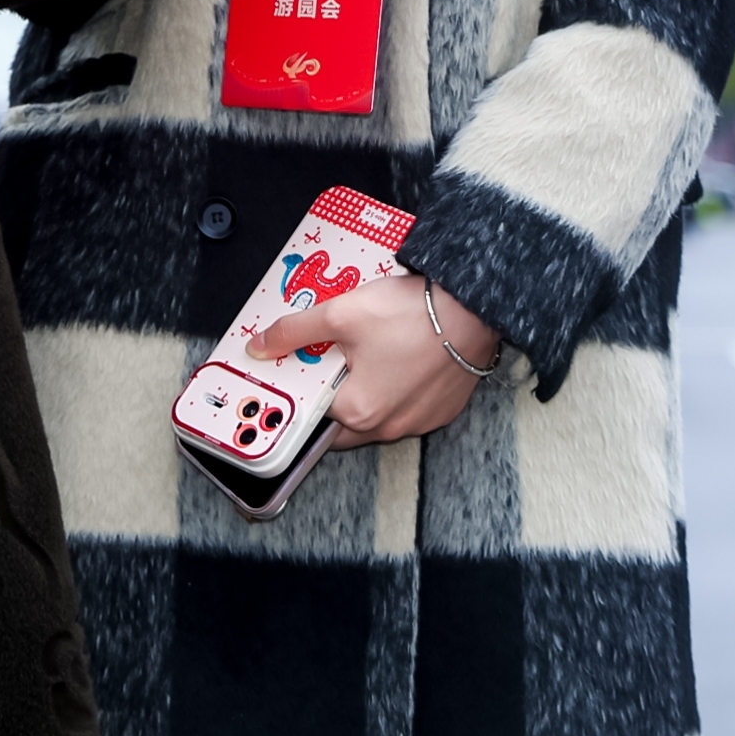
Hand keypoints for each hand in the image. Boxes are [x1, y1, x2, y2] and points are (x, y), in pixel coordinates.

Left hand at [248, 275, 497, 444]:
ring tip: (362, 353)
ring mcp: (421, 421)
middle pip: (344, 420)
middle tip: (330, 361)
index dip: (303, 390)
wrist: (473, 309)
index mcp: (359, 412)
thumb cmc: (413, 315)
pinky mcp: (443, 409)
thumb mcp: (339, 314)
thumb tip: (261, 346)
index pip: (313, 414)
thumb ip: (294, 332)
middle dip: (332, 394)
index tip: (300, 372)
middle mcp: (391, 426)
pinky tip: (396, 357)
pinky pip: (409, 406)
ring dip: (366, 391)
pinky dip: (397, 388)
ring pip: (379, 413)